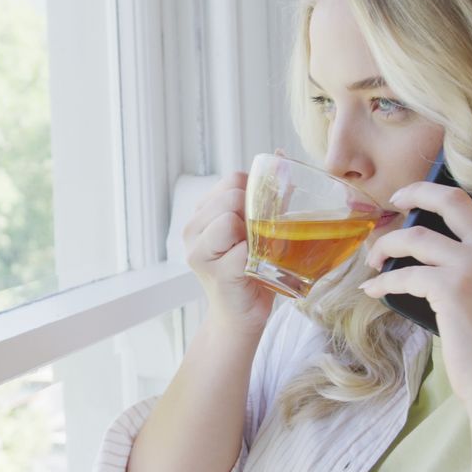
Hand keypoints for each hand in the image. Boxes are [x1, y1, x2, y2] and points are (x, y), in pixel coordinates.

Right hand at [183, 172, 274, 334]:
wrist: (240, 318)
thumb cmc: (250, 271)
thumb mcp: (255, 228)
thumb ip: (267, 195)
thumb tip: (279, 154)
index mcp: (202, 213)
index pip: (232, 180)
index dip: (253, 194)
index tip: (257, 219)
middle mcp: (193, 230)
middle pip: (231, 196)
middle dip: (253, 213)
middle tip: (258, 239)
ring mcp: (200, 252)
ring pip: (230, 219)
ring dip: (254, 234)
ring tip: (254, 253)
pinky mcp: (217, 273)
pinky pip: (243, 250)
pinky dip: (256, 258)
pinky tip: (254, 270)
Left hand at [358, 182, 471, 408]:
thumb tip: (436, 262)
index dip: (447, 203)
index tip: (423, 206)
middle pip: (453, 200)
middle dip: (419, 192)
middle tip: (397, 200)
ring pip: (417, 235)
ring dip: (386, 244)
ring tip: (373, 259)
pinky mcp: (453, 288)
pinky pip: (403, 274)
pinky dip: (382, 282)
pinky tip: (373, 291)